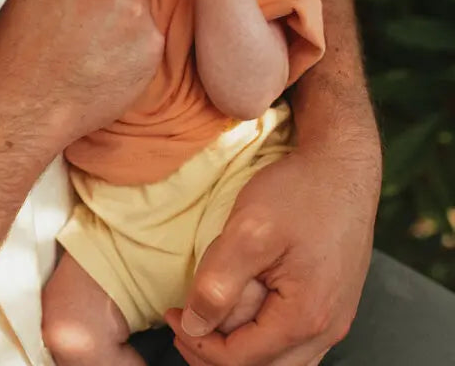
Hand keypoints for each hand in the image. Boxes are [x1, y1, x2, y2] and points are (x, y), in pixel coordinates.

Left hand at [165, 146, 377, 365]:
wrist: (341, 167)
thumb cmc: (300, 192)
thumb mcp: (249, 231)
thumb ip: (219, 282)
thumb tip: (194, 325)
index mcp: (305, 317)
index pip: (239, 361)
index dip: (197, 343)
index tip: (172, 314)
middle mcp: (326, 328)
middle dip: (214, 353)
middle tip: (184, 324)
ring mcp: (333, 316)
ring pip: (279, 360)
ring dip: (239, 349)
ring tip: (207, 322)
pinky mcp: (332, 300)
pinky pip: (295, 340)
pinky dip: (262, 337)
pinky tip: (243, 315)